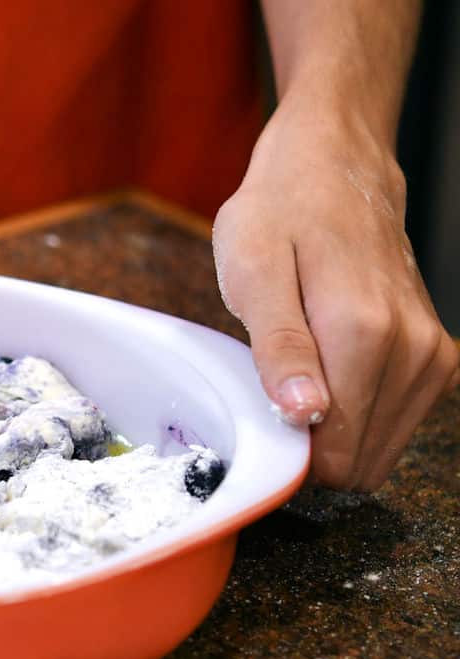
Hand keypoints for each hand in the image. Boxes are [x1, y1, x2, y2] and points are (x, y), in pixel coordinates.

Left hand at [214, 100, 458, 490]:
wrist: (333, 168)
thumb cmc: (282, 214)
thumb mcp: (254, 272)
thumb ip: (279, 348)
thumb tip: (305, 414)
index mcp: (364, 334)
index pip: (337, 451)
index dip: (292, 454)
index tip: (264, 420)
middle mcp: (413, 349)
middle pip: (361, 459)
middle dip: (314, 446)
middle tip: (277, 391)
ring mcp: (432, 354)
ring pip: (381, 447)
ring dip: (337, 428)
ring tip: (302, 373)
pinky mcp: (436, 356)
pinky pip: (396, 421)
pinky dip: (360, 414)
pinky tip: (331, 373)